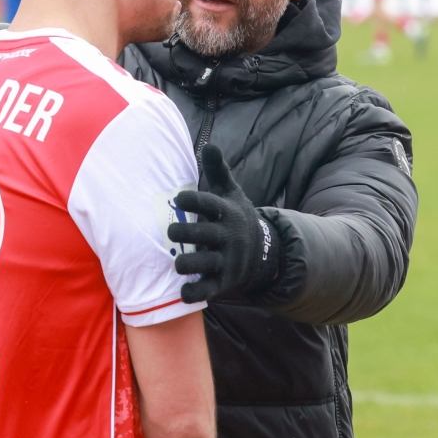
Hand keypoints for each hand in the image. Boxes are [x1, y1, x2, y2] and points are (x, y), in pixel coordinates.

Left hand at [170, 144, 280, 302]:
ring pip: (202, 264)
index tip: (178, 198)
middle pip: (203, 235)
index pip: (209, 204)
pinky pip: (207, 290)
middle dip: (183, 233)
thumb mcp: (231, 194)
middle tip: (171, 231)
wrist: (265, 253)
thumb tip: (209, 144)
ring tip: (177, 261)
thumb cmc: (236, 219)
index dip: (192, 201)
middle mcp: (228, 237)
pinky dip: (193, 293)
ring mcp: (227, 261)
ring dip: (185, 264)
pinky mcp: (224, 283)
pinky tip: (182, 291)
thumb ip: (219, 171)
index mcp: (227, 213)